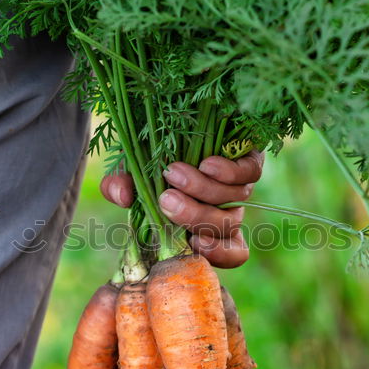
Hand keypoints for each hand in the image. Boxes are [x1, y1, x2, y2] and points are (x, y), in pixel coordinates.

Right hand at [100, 151, 263, 268]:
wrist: (175, 114)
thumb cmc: (151, 152)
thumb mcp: (129, 170)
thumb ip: (118, 186)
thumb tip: (122, 197)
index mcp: (201, 224)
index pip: (228, 253)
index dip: (217, 254)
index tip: (193, 244)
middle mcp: (225, 209)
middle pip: (224, 227)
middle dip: (194, 216)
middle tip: (167, 199)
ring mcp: (239, 186)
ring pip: (234, 202)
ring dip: (203, 190)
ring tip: (173, 172)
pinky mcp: (250, 160)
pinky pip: (249, 174)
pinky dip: (227, 172)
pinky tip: (206, 164)